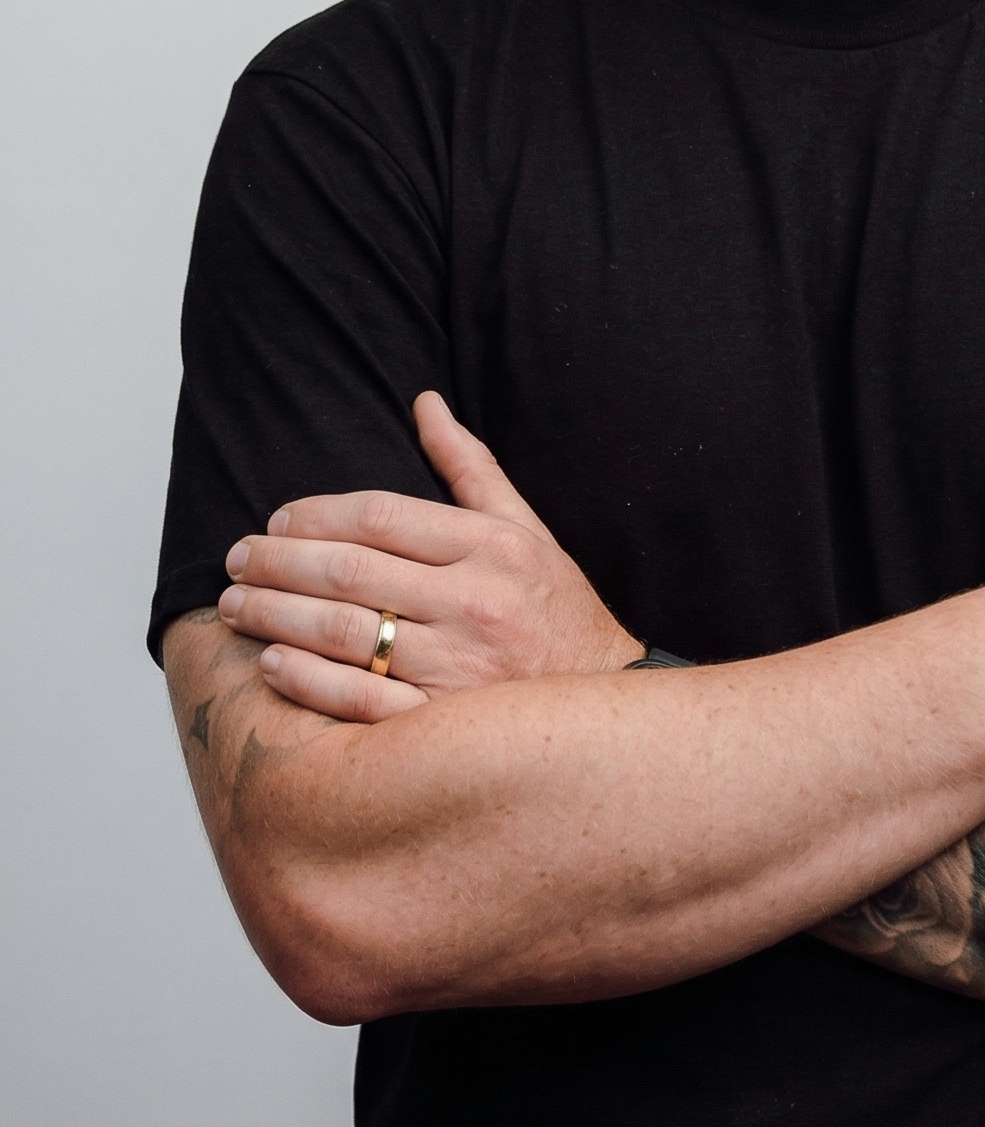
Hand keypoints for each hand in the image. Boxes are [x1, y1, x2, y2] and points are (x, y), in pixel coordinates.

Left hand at [217, 392, 643, 721]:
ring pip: (342, 633)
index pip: (380, 516)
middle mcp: (476, 603)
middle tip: (235, 561)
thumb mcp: (526, 530)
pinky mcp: (443, 725)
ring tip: (235, 607)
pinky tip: (272, 661)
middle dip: (276, 563)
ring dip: (275, 616)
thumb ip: (469, 468)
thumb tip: (423, 402)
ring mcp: (459, 668)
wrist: (607, 709)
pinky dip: (307, 679)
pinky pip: (357, 700)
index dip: (314, 514)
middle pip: (349, 572)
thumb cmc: (557, 611)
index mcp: (493, 548)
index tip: (277, 520)